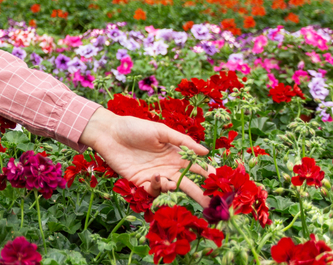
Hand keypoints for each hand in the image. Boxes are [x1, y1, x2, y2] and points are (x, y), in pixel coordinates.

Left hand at [78, 108, 211, 207]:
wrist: (109, 132)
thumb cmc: (135, 127)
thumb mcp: (161, 131)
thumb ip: (183, 141)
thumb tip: (206, 151)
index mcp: (176, 155)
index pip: (197, 168)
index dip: (209, 176)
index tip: (222, 185)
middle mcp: (168, 168)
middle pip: (189, 184)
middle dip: (201, 194)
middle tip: (212, 205)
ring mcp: (155, 176)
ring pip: (172, 190)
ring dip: (176, 189)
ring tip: (173, 183)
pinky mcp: (140, 182)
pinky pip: (154, 191)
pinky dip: (158, 188)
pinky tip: (156, 178)